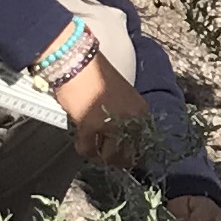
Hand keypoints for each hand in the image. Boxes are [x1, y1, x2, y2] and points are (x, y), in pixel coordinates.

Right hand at [57, 47, 142, 164]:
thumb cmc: (95, 72)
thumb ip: (123, 113)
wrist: (77, 61)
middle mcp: (129, 119)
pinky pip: (89, 149)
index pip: (143, 141)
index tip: (127, 156)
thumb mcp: (119, 93)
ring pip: (110, 155)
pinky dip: (85, 150)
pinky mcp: (90, 126)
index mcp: (140, 109)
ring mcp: (111, 123)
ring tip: (96, 153)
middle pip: (129, 153)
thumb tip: (120, 132)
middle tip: (110, 158)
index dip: (134, 152)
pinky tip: (84, 145)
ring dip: (102, 157)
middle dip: (119, 159)